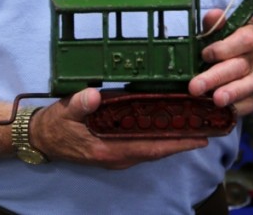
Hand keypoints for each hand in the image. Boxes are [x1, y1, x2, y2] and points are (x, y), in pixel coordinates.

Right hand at [29, 88, 206, 168]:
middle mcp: (117, 156)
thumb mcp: (65, 112)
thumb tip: (94, 96)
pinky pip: (144, 145)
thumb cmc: (56, 125)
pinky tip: (172, 125)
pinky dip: (160, 137)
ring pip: (153, 148)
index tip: (198, 139)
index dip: (175, 144)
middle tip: (209, 129)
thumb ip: (80, 104)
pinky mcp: (117, 148)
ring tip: (197, 126)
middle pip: (157, 150)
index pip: (149, 148)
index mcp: (108, 149)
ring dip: (174, 139)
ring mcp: (118, 154)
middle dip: (182, 141)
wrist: (43, 138)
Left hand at [189, 9, 252, 117]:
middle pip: (241, 65)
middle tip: (196, 86)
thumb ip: (216, 25)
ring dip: (232, 92)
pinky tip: (225, 109)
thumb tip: (213, 16)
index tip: (205, 55)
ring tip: (216, 100)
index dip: (225, 47)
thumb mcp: (226, 31)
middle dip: (217, 75)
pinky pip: (252, 102)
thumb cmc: (236, 44)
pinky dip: (239, 106)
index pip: (245, 38)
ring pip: (249, 84)